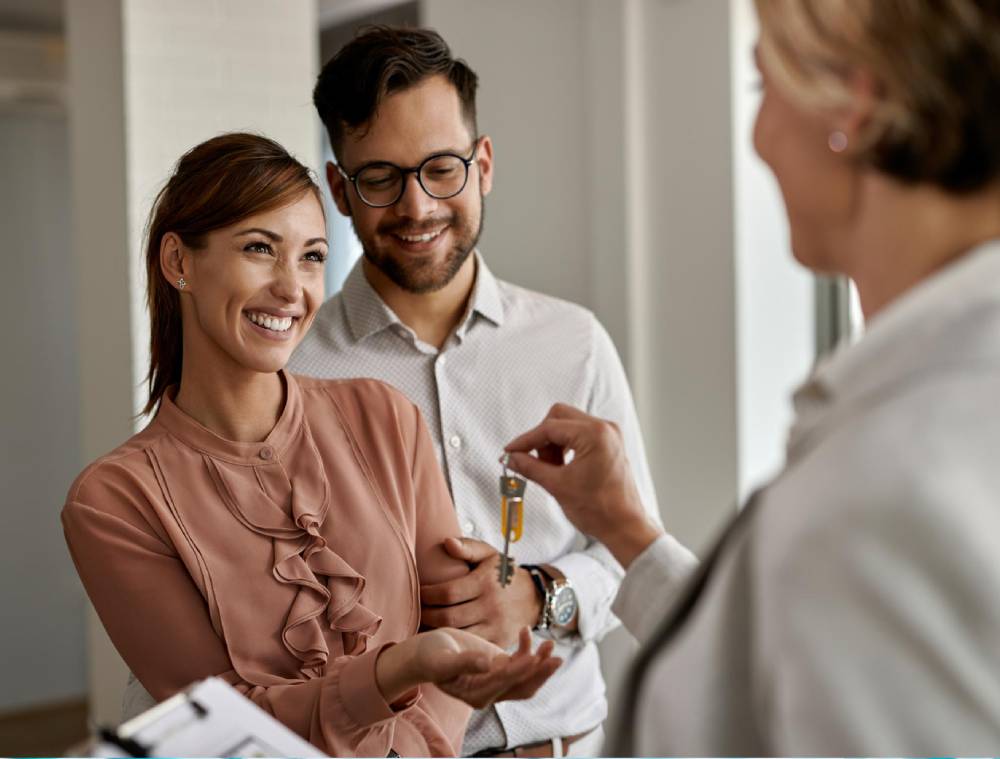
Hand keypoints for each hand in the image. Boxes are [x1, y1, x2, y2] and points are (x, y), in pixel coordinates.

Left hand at [420, 538, 541, 647]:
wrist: (535, 598)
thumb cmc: (504, 573)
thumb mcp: (490, 554)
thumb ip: (468, 547)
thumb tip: (447, 542)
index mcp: (486, 582)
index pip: (448, 592)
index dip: (428, 595)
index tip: (418, 594)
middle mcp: (491, 606)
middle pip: (449, 617)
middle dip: (427, 616)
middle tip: (416, 612)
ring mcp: (496, 627)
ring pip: (458, 635)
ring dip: (437, 632)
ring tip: (424, 626)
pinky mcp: (499, 643)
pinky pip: (471, 647)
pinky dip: (455, 645)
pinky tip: (443, 639)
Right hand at [420, 627, 560, 707]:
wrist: (425, 654)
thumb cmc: (429, 656)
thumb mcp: (442, 660)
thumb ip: (464, 663)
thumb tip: (487, 664)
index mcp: (476, 695)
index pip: (504, 683)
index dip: (520, 671)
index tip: (534, 657)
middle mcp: (490, 692)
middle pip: (522, 687)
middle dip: (540, 673)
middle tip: (556, 658)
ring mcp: (497, 681)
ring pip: (526, 676)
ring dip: (540, 662)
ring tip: (550, 643)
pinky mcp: (499, 667)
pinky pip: (520, 662)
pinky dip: (528, 650)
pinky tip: (527, 632)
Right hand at [504, 403, 662, 567]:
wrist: (624, 527)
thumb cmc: (600, 510)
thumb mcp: (557, 486)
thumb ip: (530, 467)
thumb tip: (512, 458)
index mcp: (595, 434)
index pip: (550, 427)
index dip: (526, 440)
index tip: (510, 451)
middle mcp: (604, 428)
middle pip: (559, 417)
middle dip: (541, 439)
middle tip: (532, 461)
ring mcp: (609, 435)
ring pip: (568, 425)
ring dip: (553, 444)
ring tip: (550, 470)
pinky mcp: (609, 444)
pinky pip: (579, 435)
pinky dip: (565, 447)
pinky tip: (560, 467)